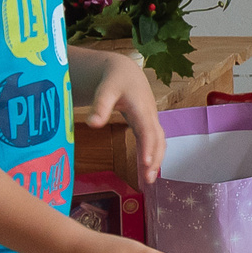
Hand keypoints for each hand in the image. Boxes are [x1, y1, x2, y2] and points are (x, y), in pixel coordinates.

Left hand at [82, 53, 165, 184]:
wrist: (124, 71)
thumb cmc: (115, 79)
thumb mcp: (105, 89)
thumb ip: (100, 106)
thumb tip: (92, 124)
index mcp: (141, 108)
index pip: (147, 131)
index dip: (148, 147)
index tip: (145, 164)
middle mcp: (150, 116)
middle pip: (158, 141)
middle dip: (155, 160)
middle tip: (148, 180)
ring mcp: (150, 121)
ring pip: (159, 143)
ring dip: (155, 161)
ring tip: (148, 181)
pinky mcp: (147, 125)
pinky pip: (153, 143)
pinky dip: (152, 156)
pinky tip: (146, 170)